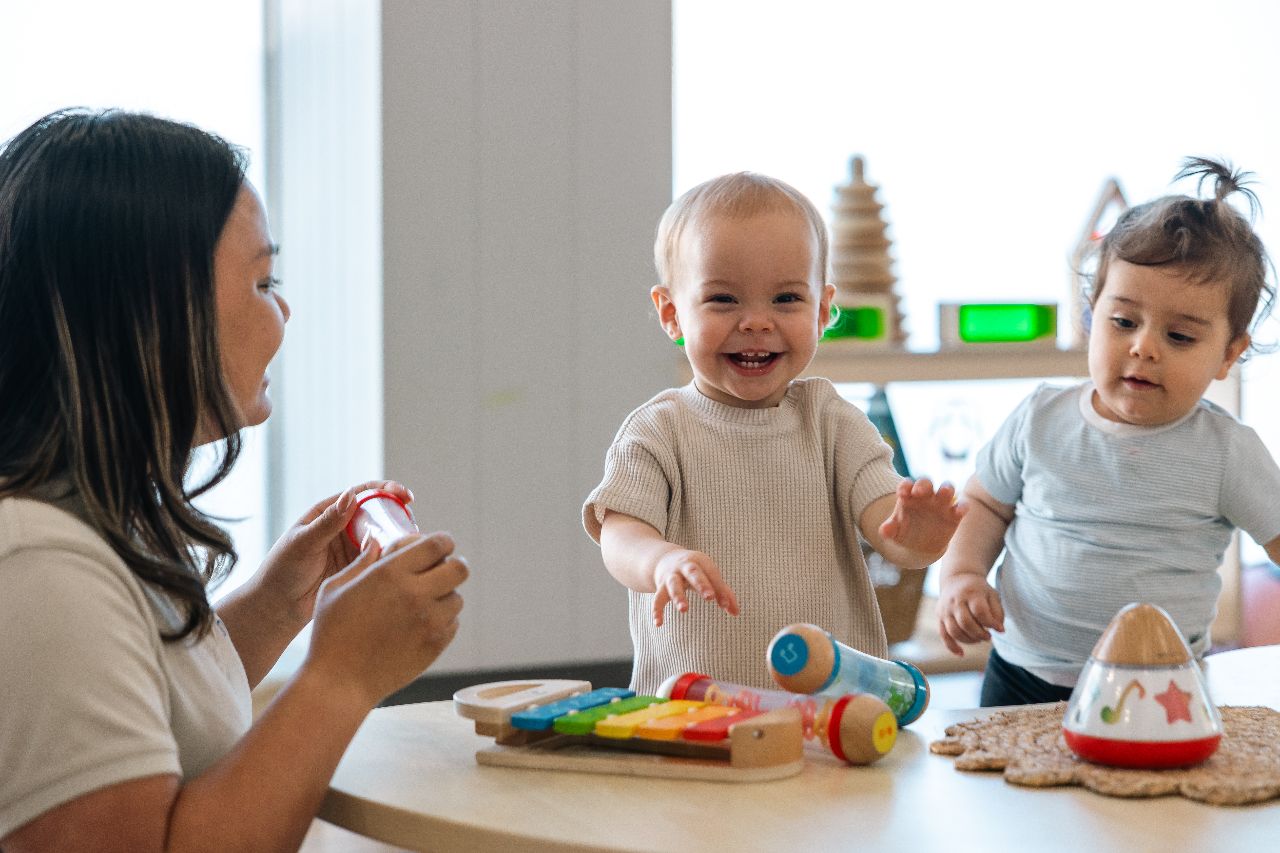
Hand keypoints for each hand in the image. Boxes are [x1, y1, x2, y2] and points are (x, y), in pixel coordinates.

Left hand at [254, 480, 413, 627]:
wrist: (277, 608)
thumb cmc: (282, 571)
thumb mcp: (304, 543)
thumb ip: (328, 522)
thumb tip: (351, 494)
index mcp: (329, 513)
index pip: (362, 493)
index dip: (385, 490)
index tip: (403, 494)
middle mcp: (343, 528)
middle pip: (378, 513)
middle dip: (398, 513)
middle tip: (413, 521)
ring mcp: (352, 549)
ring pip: (383, 537)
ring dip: (398, 537)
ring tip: (412, 542)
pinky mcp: (358, 570)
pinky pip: (380, 560)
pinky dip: (393, 558)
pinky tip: (403, 561)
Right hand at [306, 532, 467, 707]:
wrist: (338, 682)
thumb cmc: (330, 633)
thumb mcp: (336, 588)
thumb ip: (362, 562)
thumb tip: (378, 543)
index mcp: (390, 573)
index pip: (437, 544)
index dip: (443, 542)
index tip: (440, 547)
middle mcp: (415, 593)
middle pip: (459, 568)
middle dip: (453, 565)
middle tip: (440, 571)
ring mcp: (429, 621)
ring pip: (457, 598)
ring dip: (445, 596)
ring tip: (424, 603)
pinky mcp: (435, 645)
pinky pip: (453, 623)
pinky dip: (443, 621)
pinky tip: (421, 625)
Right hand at [651, 549, 739, 625]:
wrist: (664, 559)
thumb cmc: (695, 571)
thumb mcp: (709, 576)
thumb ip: (723, 593)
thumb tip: (736, 613)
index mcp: (700, 561)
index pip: (712, 574)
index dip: (720, 589)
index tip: (725, 605)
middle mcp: (684, 566)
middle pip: (693, 572)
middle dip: (701, 584)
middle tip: (710, 597)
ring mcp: (671, 576)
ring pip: (673, 585)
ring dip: (679, 596)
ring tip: (684, 609)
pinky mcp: (660, 586)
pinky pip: (657, 598)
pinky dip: (657, 610)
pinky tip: (658, 623)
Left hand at [877, 478, 966, 563]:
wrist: (919, 546)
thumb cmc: (904, 533)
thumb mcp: (894, 533)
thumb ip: (888, 530)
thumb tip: (884, 530)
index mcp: (908, 496)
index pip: (906, 485)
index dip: (905, 486)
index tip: (902, 492)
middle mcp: (925, 496)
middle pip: (926, 483)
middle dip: (923, 484)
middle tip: (919, 491)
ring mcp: (940, 503)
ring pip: (946, 489)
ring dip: (947, 489)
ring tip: (945, 492)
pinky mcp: (954, 514)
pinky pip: (961, 505)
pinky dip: (962, 506)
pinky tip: (959, 511)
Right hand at [937, 573, 1003, 655]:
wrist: (957, 578)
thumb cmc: (979, 590)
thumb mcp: (992, 595)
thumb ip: (998, 612)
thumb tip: (1000, 630)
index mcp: (971, 593)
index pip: (980, 612)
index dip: (991, 624)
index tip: (999, 629)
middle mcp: (955, 601)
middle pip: (966, 623)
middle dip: (980, 634)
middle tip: (988, 636)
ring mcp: (945, 610)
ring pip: (954, 631)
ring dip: (969, 640)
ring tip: (979, 639)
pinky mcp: (939, 617)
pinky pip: (943, 635)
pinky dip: (952, 646)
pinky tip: (962, 654)